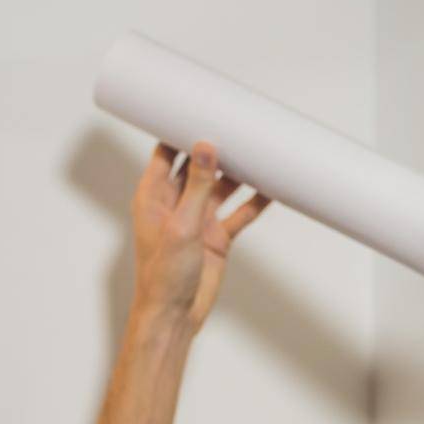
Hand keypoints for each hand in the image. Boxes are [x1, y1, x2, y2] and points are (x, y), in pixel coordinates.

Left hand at [130, 140, 271, 334]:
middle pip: (197, 165)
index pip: (166, 153)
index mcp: (154, 196)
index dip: (180, 131)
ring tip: (258, 150)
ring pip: (221, 187)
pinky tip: (270, 188)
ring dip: (237, 172)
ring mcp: (198, 219)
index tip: (199, 110)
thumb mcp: (181, 225)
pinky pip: (239, 213)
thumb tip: (205, 146)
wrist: (175, 314)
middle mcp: (175, 204)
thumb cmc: (163, 274)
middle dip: (215, 147)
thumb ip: (196, 185)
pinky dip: (253, 201)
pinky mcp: (216, 237)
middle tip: (236, 125)